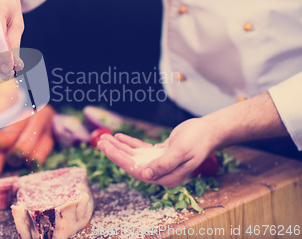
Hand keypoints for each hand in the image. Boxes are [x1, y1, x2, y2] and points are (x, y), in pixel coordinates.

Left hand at [97, 118, 214, 186]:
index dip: (119, 159)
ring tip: (104, 138)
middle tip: (100, 141)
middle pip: (131, 163)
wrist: (209, 131)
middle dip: (114, 152)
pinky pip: (140, 149)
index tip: (106, 148)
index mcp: (166, 176)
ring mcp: (159, 163)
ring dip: (119, 147)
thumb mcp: (181, 151)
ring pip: (134, 155)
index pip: (136, 170)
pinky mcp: (159, 153)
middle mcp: (160, 172)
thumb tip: (146, 174)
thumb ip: (164, 164)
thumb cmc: (197, 141)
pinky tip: (119, 136)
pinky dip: (129, 143)